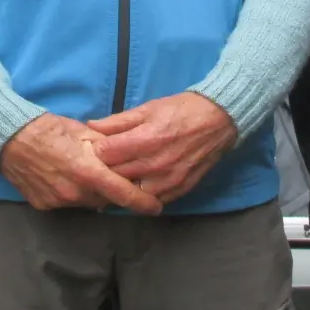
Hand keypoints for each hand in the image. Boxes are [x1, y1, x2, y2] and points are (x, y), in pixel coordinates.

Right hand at [0, 113, 161, 214]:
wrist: (8, 138)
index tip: (156, 207)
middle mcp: (74, 192)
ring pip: (87, 202)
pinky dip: (73, 193)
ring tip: (89, 173)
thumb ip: (105, 146)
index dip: (142, 202)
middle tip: (118, 178)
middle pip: (105, 198)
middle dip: (114, 191)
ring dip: (93, 191)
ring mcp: (58, 201)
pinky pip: (67, 202)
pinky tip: (67, 177)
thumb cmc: (47, 128)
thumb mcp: (81, 131)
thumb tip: (124, 154)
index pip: (122, 192)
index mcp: (86, 171)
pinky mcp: (44, 205)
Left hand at [87, 92, 236, 204]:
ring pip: (132, 192)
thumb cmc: (180, 110)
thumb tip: (91, 126)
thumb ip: (118, 121)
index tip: (96, 147)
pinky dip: (142, 195)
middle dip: (106, 169)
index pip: (106, 154)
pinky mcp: (179, 190)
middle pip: (116, 175)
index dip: (97, 150)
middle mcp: (155, 164)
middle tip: (104, 163)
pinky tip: (137, 187)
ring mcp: (168, 180)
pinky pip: (152, 200)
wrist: (218, 121)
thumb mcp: (148, 109)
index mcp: (145, 139)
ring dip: (123, 185)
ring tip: (119, 177)